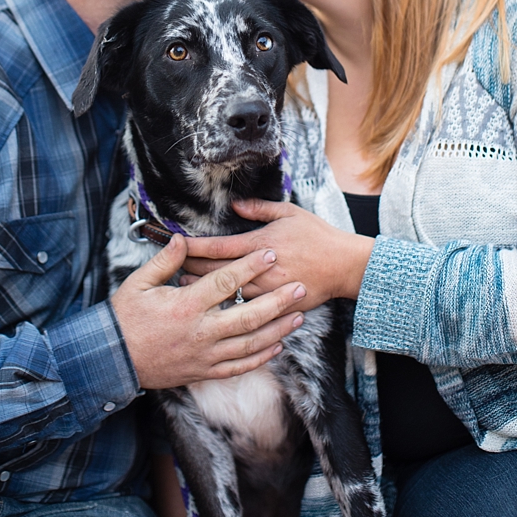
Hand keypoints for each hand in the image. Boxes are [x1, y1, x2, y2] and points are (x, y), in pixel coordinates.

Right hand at [109, 233, 307, 389]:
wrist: (116, 358)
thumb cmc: (127, 316)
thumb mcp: (140, 282)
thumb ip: (165, 261)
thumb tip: (183, 239)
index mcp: (186, 305)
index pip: (225, 282)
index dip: (249, 267)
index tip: (269, 254)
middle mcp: (202, 332)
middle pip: (248, 315)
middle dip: (278, 301)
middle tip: (299, 288)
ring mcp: (206, 355)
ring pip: (251, 343)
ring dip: (277, 329)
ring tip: (298, 317)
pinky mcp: (205, 371)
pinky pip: (240, 366)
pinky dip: (261, 357)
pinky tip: (277, 346)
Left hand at [179, 200, 373, 305]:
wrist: (345, 265)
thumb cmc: (317, 235)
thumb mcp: (288, 212)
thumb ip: (259, 209)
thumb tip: (235, 206)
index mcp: (262, 245)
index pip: (220, 248)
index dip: (196, 247)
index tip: (177, 245)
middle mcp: (263, 270)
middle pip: (220, 273)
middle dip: (194, 270)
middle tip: (172, 269)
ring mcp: (271, 291)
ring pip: (232, 294)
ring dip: (208, 291)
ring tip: (185, 288)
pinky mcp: (281, 306)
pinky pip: (252, 310)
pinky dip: (232, 307)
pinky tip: (217, 308)